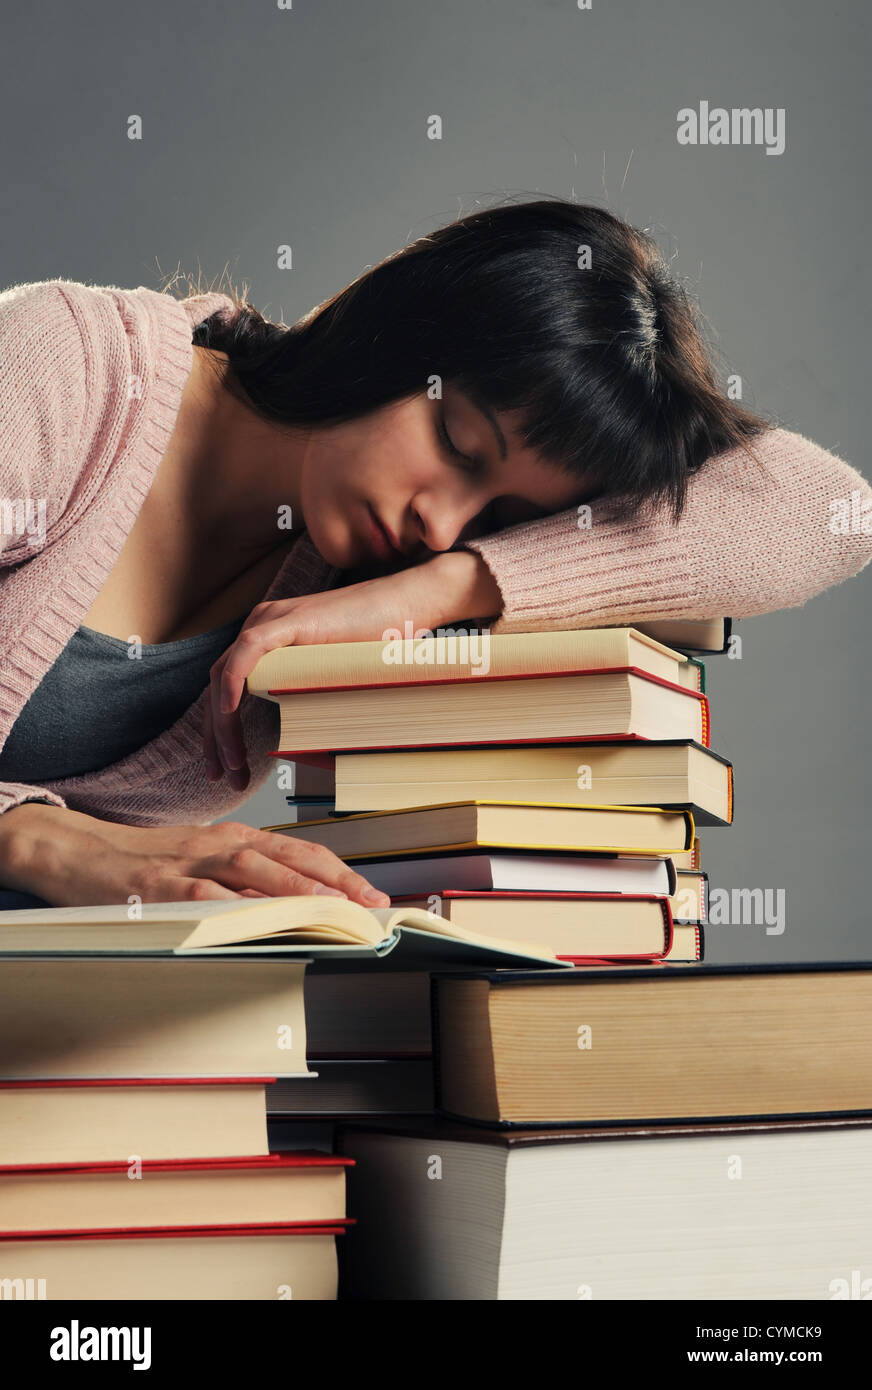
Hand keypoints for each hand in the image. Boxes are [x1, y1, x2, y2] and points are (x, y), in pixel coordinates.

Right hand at [0, 802, 391, 906]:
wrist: (76, 849)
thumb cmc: (141, 859)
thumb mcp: (198, 857)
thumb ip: (240, 877)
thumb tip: (289, 904)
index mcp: (231, 837)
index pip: (298, 851)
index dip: (339, 872)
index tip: (371, 894)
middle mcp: (218, 844)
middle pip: (288, 858)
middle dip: (335, 882)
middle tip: (370, 905)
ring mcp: (190, 864)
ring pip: (254, 871)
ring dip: (297, 889)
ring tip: (334, 907)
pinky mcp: (160, 885)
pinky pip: (207, 896)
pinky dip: (239, 906)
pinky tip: (264, 920)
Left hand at [204, 548, 501, 788]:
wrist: (406, 604)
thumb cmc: (379, 642)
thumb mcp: (330, 679)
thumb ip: (306, 702)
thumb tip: (296, 749)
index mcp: (266, 641)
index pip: (226, 689)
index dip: (220, 733)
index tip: (226, 770)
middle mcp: (260, 627)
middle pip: (217, 687)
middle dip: (216, 739)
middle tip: (223, 777)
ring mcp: (271, 620)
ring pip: (224, 675)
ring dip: (222, 725)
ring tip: (233, 764)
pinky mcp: (287, 620)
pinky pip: (245, 653)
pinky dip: (232, 685)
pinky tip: (229, 715)